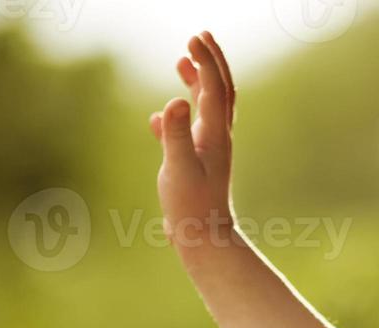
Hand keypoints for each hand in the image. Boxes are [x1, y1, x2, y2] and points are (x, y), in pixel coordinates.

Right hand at [149, 32, 236, 250]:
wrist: (204, 239)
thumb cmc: (191, 207)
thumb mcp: (178, 168)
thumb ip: (175, 135)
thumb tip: (176, 101)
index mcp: (214, 134)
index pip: (214, 88)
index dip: (205, 61)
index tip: (193, 38)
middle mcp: (217, 138)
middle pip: (219, 92)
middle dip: (210, 63)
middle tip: (197, 38)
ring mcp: (208, 151)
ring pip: (206, 109)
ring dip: (196, 83)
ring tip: (181, 64)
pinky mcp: (197, 165)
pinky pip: (189, 132)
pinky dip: (176, 116)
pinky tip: (159, 117)